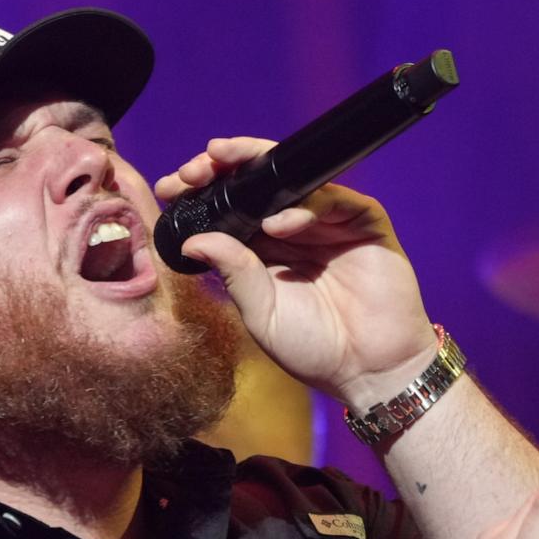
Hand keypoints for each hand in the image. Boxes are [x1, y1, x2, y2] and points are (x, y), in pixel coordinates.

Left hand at [153, 138, 437, 406]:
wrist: (369, 370)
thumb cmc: (313, 348)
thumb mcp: (260, 312)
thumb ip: (232, 272)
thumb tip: (191, 241)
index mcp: (263, 247)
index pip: (227, 207)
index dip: (199, 193)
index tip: (169, 188)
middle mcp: (293, 227)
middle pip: (255, 183)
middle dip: (221, 168)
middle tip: (192, 169)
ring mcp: (329, 222)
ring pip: (292, 179)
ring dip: (253, 171)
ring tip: (222, 174)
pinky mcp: (364, 222)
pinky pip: (334, 200)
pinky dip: (304, 206)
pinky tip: (278, 223)